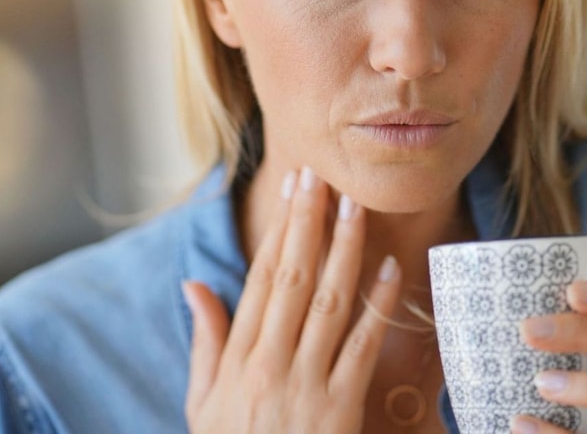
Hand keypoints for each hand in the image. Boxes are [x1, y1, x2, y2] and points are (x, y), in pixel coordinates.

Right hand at [181, 167, 402, 433]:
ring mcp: (306, 385)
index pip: (262, 278)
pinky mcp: (340, 410)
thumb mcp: (202, 403)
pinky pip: (362, 350)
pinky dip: (378, 309)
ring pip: (330, 304)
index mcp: (238, 358)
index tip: (292, 190)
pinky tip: (391, 271)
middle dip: (309, 224)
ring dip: (346, 251)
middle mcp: (270, 364)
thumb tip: (194, 284)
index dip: (280, 230)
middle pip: (295, 279)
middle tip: (321, 177)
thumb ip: (206, 341)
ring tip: (356, 207)